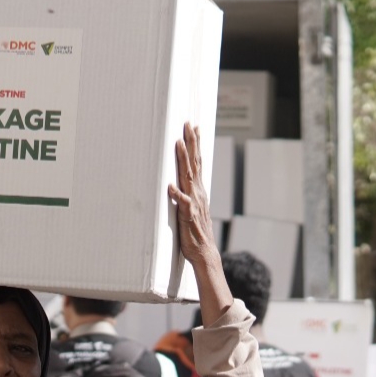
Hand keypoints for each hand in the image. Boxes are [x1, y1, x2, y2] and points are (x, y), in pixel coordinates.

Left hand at [167, 122, 218, 270]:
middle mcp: (198, 193)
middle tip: (188, 125)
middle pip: (194, 163)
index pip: (198, 162)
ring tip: (179, 144)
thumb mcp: (192, 207)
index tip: (194, 127)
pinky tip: (171, 186)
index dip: (196, 144)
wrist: (204, 252)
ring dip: (184, 160)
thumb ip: (187, 193)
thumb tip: (179, 180)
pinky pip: (182, 203)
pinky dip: (177, 194)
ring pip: (188, 177)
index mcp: (198, 190)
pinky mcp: (188, 216)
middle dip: (191, 143)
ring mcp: (194, 203)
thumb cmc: (195, 231)